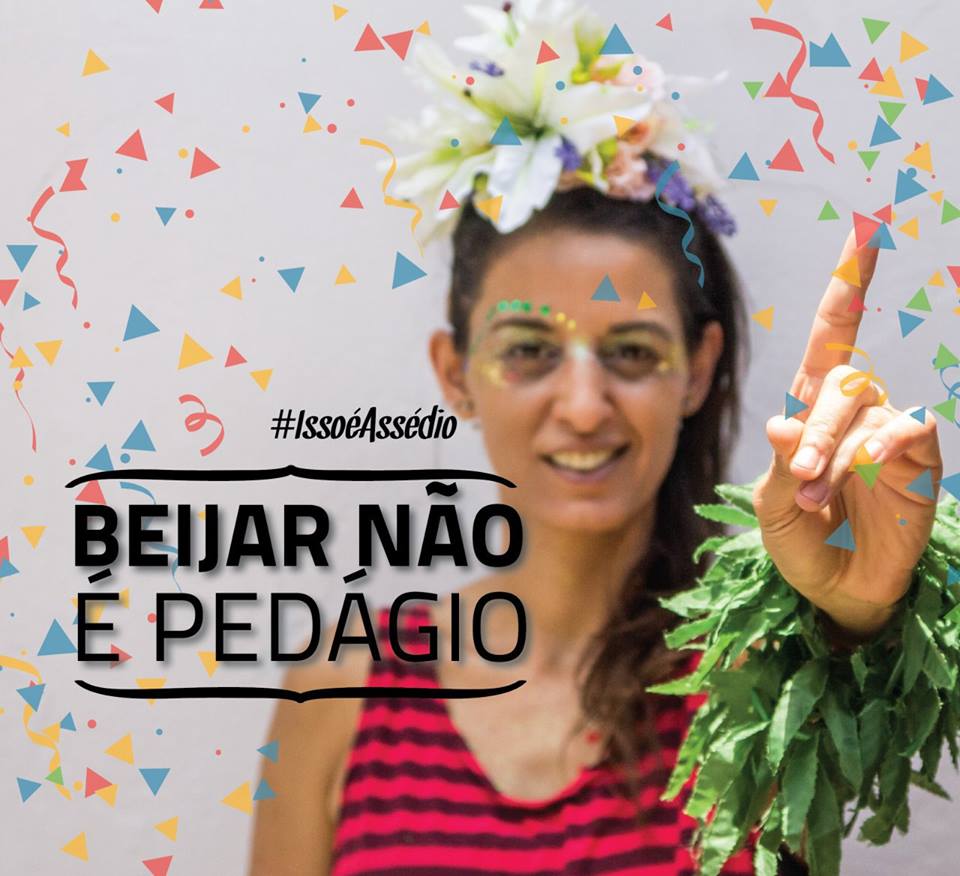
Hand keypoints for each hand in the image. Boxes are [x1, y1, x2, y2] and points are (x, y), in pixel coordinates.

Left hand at [752, 227, 942, 638]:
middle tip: (798, 476)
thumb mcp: (771, 503)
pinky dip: (882, 449)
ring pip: (866, 416)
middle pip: (840, 384)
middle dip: (814, 429)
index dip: (850, 284)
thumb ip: (777, 462)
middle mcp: (855, 410)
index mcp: (813, 407)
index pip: (833, 336)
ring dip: (835, 455)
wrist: (838, 589)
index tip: (866, 230)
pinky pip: (908, 433)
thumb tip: (781, 420)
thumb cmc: (801, 540)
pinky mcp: (918, 461)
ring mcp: (888, 433)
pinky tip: (868, 470)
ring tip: (813, 496)